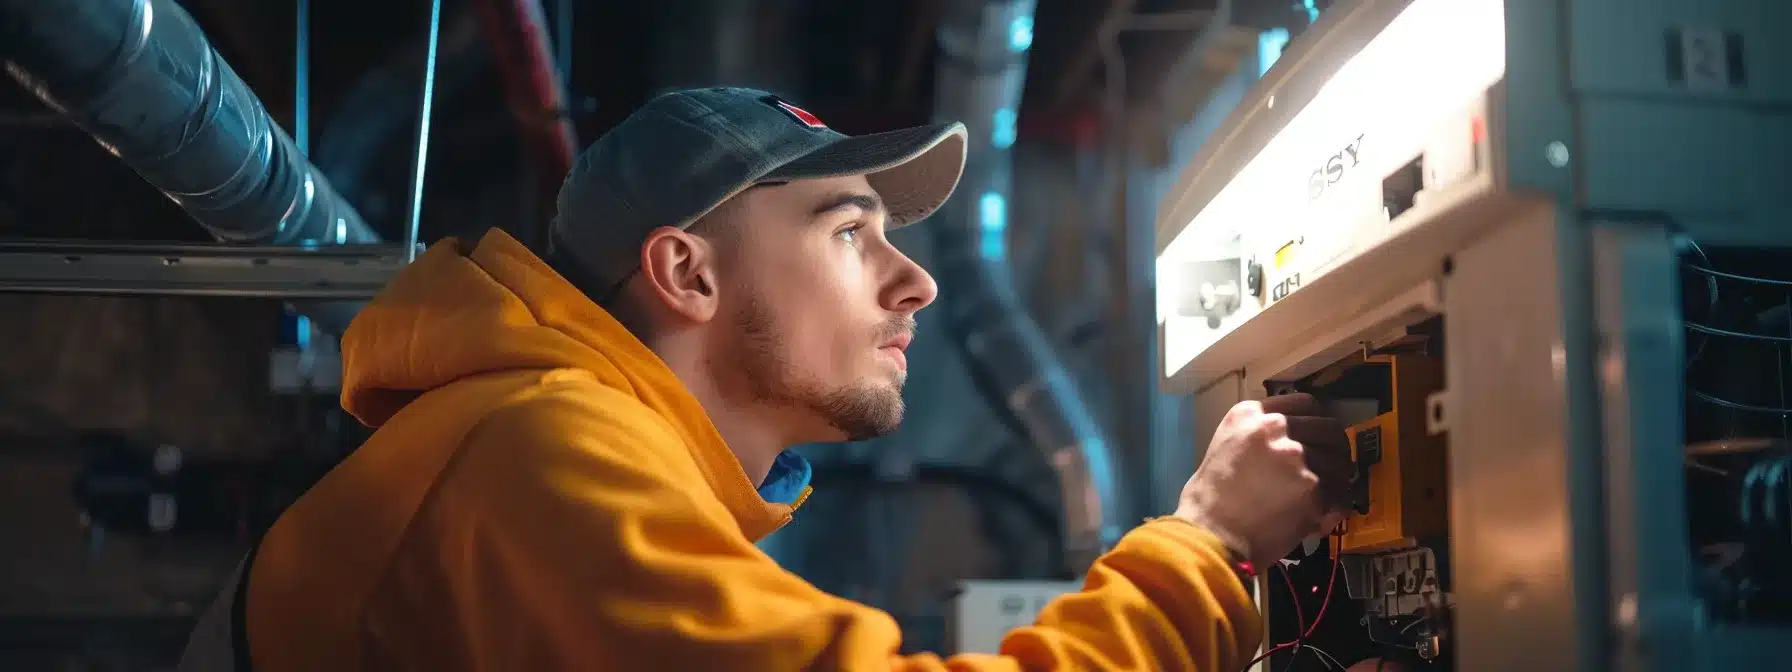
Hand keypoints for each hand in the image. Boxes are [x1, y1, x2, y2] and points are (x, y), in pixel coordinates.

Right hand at [1174, 393, 1353, 566]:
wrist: (1209, 533)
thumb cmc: (1209, 500)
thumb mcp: (1227, 447)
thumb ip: (1259, 437)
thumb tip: (1293, 445)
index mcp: (1250, 415)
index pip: (1304, 402)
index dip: (1319, 421)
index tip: (1321, 436)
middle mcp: (1275, 428)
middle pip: (1328, 427)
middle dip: (1337, 449)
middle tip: (1335, 466)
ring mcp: (1296, 455)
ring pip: (1339, 462)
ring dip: (1338, 481)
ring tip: (1327, 498)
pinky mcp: (1311, 486)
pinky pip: (1340, 494)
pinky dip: (1337, 506)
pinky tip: (1324, 517)